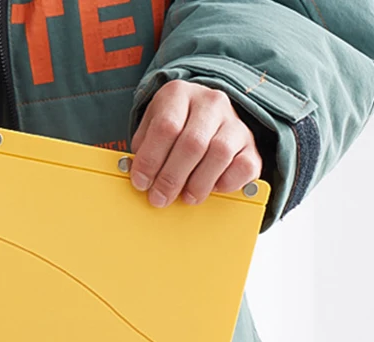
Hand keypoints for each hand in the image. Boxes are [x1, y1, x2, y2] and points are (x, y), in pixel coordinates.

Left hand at [130, 80, 262, 207]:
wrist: (207, 118)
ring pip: (219, 154)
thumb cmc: (173, 129)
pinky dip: (227, 183)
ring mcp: (234, 121)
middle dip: (171, 178)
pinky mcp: (251, 144)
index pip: (166, 127)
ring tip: (185, 197)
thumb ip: (143, 151)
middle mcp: (211, 102)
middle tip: (159, 198)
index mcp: (179, 94)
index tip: (141, 183)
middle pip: (192, 143)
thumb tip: (139, 178)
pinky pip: (244, 167)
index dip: (151, 160)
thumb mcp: (150, 131)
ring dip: (198, 184)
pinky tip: (212, 188)